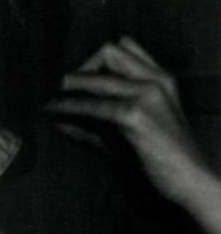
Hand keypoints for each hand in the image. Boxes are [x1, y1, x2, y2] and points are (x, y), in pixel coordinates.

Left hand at [45, 36, 217, 206]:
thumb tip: (57, 121)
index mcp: (160, 80)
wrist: (192, 186)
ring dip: (63, 87)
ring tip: (41, 97)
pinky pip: (90, 105)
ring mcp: (147, 94)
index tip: (67, 79)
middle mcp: (156, 80)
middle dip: (78, 69)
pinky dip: (65, 107)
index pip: (122, 47)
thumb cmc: (161, 164)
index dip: (90, 61)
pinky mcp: (135, 114)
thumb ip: (93, 126)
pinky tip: (49, 112)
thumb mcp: (125, 137)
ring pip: (94, 75)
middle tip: (53, 89)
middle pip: (107, 51)